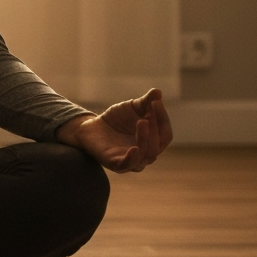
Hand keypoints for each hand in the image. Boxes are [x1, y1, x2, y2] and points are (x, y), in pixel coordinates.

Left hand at [57, 87, 171, 172]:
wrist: (92, 126)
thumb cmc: (116, 119)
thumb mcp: (133, 107)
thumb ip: (146, 101)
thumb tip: (158, 92)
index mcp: (153, 142)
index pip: (165, 134)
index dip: (162, 118)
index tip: (156, 102)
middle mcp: (145, 154)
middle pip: (157, 145)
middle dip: (155, 128)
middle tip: (148, 112)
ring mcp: (131, 161)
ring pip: (145, 155)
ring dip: (146, 138)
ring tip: (142, 121)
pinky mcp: (115, 164)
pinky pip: (127, 165)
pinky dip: (132, 158)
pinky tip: (134, 147)